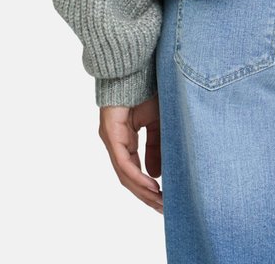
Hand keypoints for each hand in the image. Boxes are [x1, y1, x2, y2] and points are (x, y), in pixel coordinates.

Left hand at [99, 94, 162, 212]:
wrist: (137, 67)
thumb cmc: (147, 90)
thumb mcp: (157, 124)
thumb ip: (156, 147)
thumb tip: (157, 174)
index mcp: (124, 140)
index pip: (134, 171)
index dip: (147, 188)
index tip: (163, 200)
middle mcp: (115, 142)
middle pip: (128, 178)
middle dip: (146, 195)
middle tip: (163, 208)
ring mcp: (111, 139)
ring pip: (124, 174)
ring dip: (142, 190)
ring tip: (159, 201)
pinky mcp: (110, 133)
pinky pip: (123, 161)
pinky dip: (136, 175)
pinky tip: (150, 185)